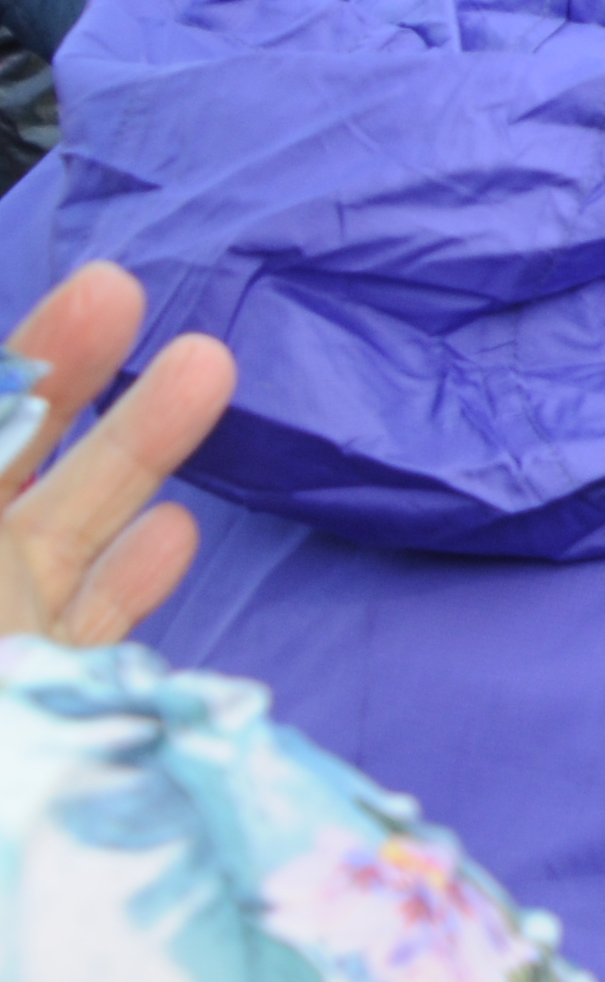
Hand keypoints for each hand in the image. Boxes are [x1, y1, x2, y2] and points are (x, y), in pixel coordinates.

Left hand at [0, 263, 235, 645]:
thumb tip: (50, 406)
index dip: (25, 359)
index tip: (80, 289)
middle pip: (12, 457)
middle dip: (71, 374)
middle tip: (122, 289)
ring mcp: (5, 631)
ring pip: (68, 524)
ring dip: (137, 443)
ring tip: (208, 366)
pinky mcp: (55, 691)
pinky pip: (94, 617)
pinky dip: (134, 571)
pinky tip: (178, 525)